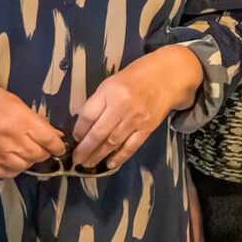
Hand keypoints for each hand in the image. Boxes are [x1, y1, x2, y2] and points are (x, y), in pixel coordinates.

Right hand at [0, 54, 65, 177]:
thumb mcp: (18, 104)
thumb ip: (37, 122)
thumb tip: (55, 135)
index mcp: (21, 121)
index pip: (49, 141)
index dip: (57, 146)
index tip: (58, 147)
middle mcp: (12, 139)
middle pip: (39, 155)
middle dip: (43, 151)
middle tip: (39, 145)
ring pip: (26, 165)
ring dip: (29, 159)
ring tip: (23, 149)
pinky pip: (11, 173)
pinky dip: (15, 167)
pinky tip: (11, 156)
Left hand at [72, 46, 202, 171]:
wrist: (167, 77)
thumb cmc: (136, 77)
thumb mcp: (111, 83)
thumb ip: (98, 102)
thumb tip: (83, 126)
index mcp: (110, 91)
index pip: (88, 115)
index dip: (78, 130)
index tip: (74, 138)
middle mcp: (123, 106)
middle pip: (98, 133)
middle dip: (85, 149)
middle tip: (76, 159)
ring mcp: (136, 119)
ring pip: (112, 143)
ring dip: (98, 156)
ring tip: (88, 164)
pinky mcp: (148, 128)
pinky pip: (131, 146)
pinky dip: (119, 157)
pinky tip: (109, 164)